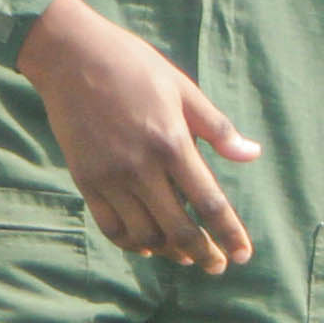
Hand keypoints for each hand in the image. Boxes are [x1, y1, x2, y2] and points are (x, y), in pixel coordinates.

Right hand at [17, 0, 261, 269]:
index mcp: (172, 143)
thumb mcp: (183, 89)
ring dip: (169, 252)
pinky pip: (111, 227)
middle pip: (179, 229)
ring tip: (185, 256)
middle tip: (217, 266)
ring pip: (145, 235)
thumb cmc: (133, 66)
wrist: (71, 56)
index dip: (229, 234)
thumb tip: (252, 155)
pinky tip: (148, 245)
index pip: (209, 203)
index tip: (243, 256)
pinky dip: (133, 243)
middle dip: (203, 254)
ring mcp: (110, 177)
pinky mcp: (86, 180)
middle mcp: (141, 167)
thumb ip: (217, 129)